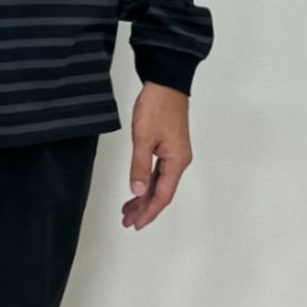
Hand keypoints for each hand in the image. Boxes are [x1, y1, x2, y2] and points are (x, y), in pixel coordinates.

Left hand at [123, 83, 192, 230]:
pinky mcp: (169, 146)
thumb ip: (139, 167)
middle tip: (128, 221)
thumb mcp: (143, 138)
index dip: (149, 212)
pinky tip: (138, 188)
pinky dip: (146, 183)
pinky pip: (158, 173)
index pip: (162, 196)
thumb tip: (137, 191)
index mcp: (176, 162)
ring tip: (128, 209)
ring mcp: (174, 154)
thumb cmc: (157, 106)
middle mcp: (179, 161)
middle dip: (144, 208)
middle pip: (161, 193)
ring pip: (159, 183)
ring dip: (144, 197)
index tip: (136, 224)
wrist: (165, 82)